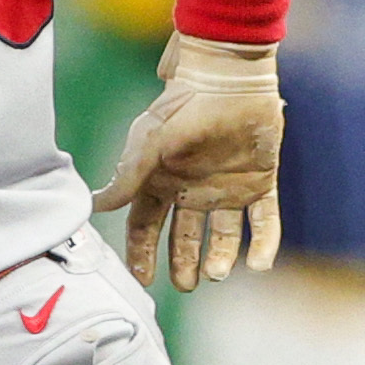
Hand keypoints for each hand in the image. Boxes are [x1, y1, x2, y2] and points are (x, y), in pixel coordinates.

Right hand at [93, 35, 284, 290]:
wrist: (228, 79)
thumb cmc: (181, 107)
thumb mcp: (148, 143)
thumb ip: (128, 177)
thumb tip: (99, 206)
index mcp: (162, 182)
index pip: (147, 225)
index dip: (143, 252)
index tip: (143, 277)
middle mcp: (193, 190)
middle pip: (185, 236)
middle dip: (183, 263)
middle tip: (186, 286)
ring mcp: (228, 188)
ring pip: (224, 234)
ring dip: (219, 256)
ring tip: (215, 274)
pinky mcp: (260, 182)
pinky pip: (265, 218)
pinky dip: (264, 242)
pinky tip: (259, 264)